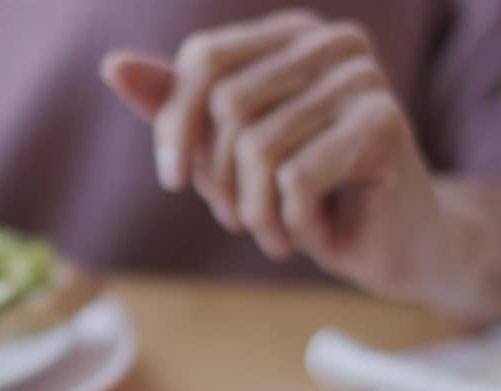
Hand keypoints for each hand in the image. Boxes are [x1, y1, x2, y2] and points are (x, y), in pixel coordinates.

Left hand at [103, 10, 448, 308]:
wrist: (387, 245)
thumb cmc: (304, 195)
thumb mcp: (225, 151)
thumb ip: (176, 108)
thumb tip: (113, 64)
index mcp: (290, 35)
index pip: (204, 58)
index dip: (175, 125)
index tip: (173, 178)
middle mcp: (332, 42)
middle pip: (228, 103)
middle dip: (217, 177)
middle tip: (236, 216)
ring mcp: (364, 78)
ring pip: (259, 148)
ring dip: (254, 210)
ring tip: (274, 231)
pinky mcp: (386, 124)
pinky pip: (296, 179)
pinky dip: (290, 222)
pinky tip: (311, 233)